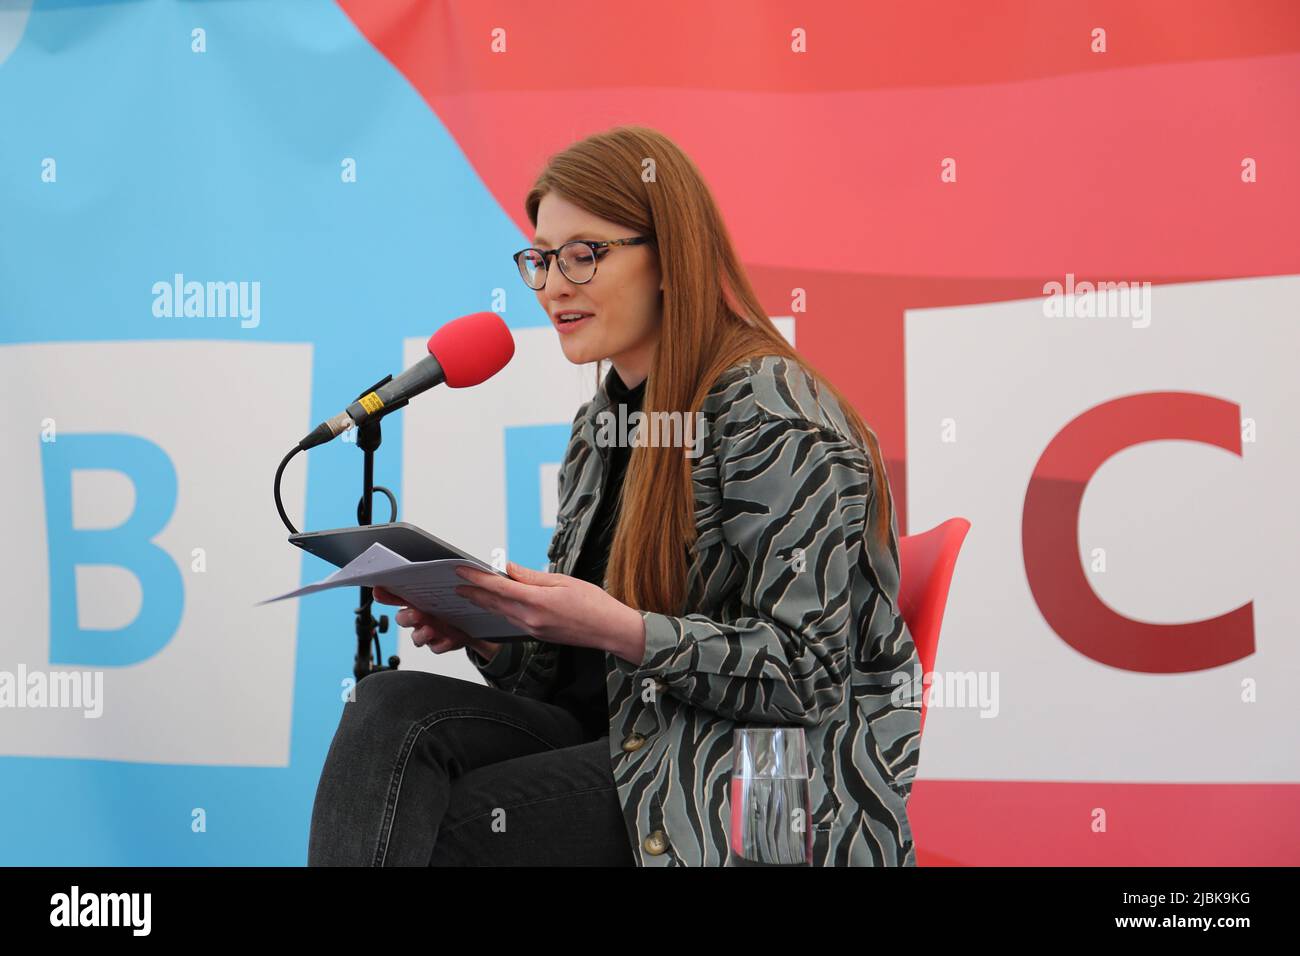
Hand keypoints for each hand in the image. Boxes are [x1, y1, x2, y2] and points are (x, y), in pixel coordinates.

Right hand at [371, 586, 501, 660]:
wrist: (472, 625)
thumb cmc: (452, 606)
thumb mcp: (442, 591)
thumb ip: (433, 582)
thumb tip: (437, 568)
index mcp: (416, 602)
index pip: (395, 597)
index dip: (384, 594)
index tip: (378, 590)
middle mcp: (418, 618)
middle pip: (403, 619)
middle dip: (407, 617)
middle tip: (416, 613)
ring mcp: (428, 632)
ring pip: (417, 637)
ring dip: (422, 634)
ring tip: (431, 630)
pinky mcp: (441, 644)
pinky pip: (437, 647)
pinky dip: (442, 643)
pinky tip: (449, 638)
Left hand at [454, 562, 646, 662]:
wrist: (610, 630)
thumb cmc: (594, 604)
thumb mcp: (564, 581)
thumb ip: (532, 577)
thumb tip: (508, 568)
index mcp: (537, 602)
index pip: (498, 588)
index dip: (476, 578)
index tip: (461, 570)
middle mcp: (530, 619)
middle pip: (493, 603)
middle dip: (473, 592)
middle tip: (456, 582)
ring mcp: (533, 630)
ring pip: (500, 614)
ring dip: (483, 603)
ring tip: (469, 592)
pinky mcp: (537, 635)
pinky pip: (511, 621)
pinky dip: (499, 611)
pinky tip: (495, 604)